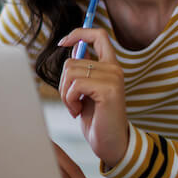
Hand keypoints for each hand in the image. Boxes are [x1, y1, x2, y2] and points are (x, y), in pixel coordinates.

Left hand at [58, 27, 129, 168]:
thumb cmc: (97, 119)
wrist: (111, 144)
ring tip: (76, 107)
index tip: (63, 42)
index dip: (79, 33)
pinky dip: (70, 100)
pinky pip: (75, 85)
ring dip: (66, 94)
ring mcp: (113, 78)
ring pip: (70, 72)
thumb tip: (73, 46)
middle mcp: (114, 69)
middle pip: (72, 61)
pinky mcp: (109, 90)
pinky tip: (79, 112)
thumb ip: (84, 69)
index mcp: (110, 66)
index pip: (99, 35)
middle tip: (72, 101)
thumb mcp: (87, 90)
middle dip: (63, 83)